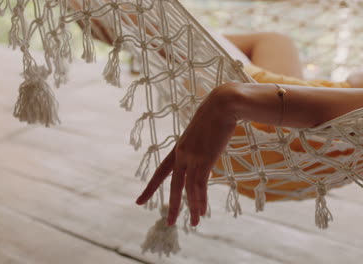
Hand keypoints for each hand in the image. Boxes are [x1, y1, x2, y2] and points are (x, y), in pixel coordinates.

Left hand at [135, 83, 239, 225]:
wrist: (223, 104)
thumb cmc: (215, 114)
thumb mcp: (202, 131)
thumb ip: (200, 143)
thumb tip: (204, 149)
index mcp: (178, 148)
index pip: (160, 172)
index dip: (150, 188)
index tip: (139, 201)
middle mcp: (181, 154)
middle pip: (173, 185)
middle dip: (172, 205)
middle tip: (169, 222)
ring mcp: (192, 157)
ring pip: (188, 189)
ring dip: (192, 208)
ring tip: (195, 223)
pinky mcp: (205, 159)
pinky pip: (200, 185)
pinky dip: (201, 200)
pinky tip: (202, 212)